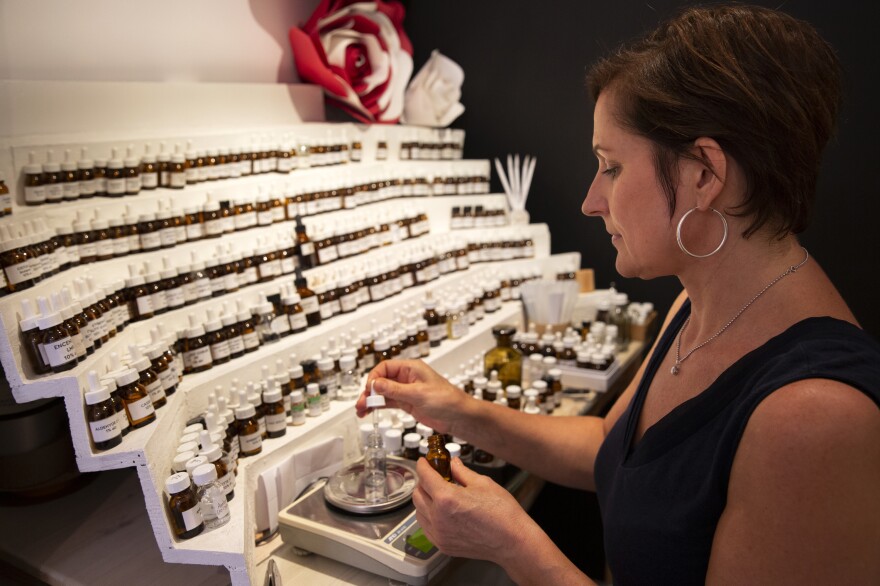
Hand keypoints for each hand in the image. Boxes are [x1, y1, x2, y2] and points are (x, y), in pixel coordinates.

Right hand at [356, 359, 466, 435]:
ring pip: (383, 392)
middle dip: (370, 391)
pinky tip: (369, 411)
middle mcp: (407, 378)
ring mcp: (406, 391)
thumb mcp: (418, 394)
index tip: (369, 389)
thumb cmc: (447, 400)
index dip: (374, 377)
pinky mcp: (407, 403)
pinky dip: (378, 406)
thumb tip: (376, 384)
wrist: (459, 416)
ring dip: (371, 400)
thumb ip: (395, 389)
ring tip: (361, 410)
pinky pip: (388, 402)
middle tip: (362, 403)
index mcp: (411, 368)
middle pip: (381, 380)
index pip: (385, 367)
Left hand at [412, 457, 534, 564]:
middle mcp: (438, 517)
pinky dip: (428, 517)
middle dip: (423, 482)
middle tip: (435, 476)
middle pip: (417, 494)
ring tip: (439, 494)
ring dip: (424, 500)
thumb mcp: (482, 483)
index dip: (423, 465)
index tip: (424, 462)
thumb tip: (452, 464)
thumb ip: (461, 472)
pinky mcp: (443, 545)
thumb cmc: (502, 513)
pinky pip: (426, 527)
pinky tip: (440, 512)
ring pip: (419, 511)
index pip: (425, 476)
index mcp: (447, 498)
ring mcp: (439, 534)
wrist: (512, 541)